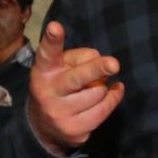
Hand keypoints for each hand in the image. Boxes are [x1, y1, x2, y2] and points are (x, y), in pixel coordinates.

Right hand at [26, 22, 123, 155]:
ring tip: (95, 86)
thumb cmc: (59, 85)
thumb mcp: (61, 67)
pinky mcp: (74, 131)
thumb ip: (79, 59)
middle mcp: (48, 92)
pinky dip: (113, 98)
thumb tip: (103, 65)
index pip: (48, 53)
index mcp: (44, 71)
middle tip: (114, 64)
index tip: (56, 27)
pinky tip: (114, 91)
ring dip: (102, 87)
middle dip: (96, 69)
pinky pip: (104, 110)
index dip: (52, 39)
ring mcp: (60, 114)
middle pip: (76, 78)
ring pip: (97, 93)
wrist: (43, 127)